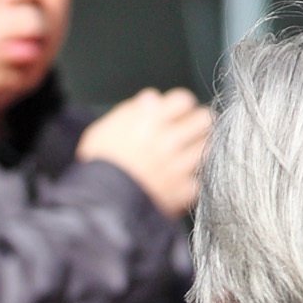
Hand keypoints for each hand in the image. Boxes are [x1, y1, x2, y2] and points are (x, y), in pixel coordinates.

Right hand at [79, 89, 211, 220]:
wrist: (98, 203)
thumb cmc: (97, 164)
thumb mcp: (104, 128)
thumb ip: (130, 111)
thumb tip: (151, 100)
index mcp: (150, 121)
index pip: (183, 101)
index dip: (181, 106)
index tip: (178, 112)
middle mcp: (168, 140)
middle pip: (203, 120)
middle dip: (198, 122)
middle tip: (191, 130)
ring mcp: (177, 167)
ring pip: (205, 148)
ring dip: (199, 149)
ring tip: (188, 154)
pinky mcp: (180, 192)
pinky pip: (198, 181)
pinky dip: (191, 181)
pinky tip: (182, 181)